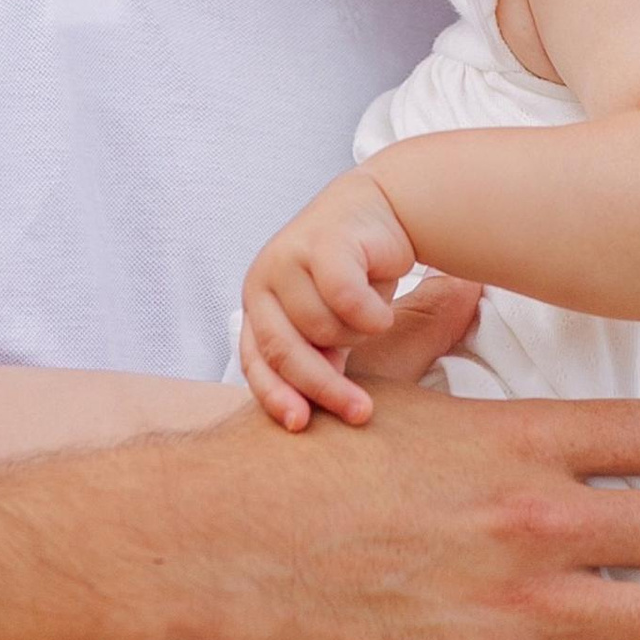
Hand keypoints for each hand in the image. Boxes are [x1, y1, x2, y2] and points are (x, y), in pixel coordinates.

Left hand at [239, 167, 416, 428]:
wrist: (380, 212)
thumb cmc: (350, 275)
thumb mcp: (326, 325)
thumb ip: (313, 359)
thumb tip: (309, 415)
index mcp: (257, 305)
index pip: (255, 361)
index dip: (275, 396)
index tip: (301, 426)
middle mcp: (262, 280)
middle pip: (284, 351)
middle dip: (324, 387)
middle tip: (362, 412)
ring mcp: (288, 257)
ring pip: (322, 329)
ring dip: (356, 333)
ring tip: (369, 314)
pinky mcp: (321, 241)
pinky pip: (346, 299)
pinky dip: (372, 314)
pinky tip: (384, 308)